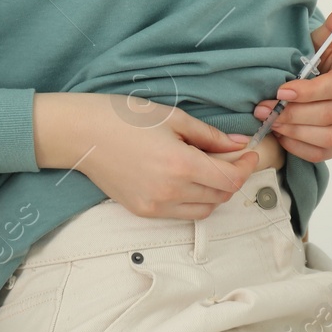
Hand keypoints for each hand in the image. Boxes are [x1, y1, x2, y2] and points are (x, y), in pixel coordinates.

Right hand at [35, 93, 262, 219]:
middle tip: (229, 157)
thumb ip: (210, 136)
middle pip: (221, 197)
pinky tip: (185, 179)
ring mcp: (155, 206)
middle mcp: (171, 192)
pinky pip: (180, 213)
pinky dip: (192, 200)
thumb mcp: (174, 118)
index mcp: (181, 166)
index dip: (246, 168)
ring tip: (206, 168)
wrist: (83, 134)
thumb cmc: (127, 118)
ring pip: (203, 210)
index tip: (249, 154)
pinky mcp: (143, 211)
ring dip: (214, 192)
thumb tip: (238, 145)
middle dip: (232, 178)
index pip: (230, 180)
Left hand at [253, 0, 331, 163]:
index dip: (307, 92)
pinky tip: (282, 134)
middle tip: (264, 110)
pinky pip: (323, 153)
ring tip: (270, 122)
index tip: (280, 91)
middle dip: (293, 114)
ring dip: (294, 131)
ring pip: (327, 137)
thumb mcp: (320, 39)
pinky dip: (299, 147)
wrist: (315, 80)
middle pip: (330, 115)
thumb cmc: (315, 59)